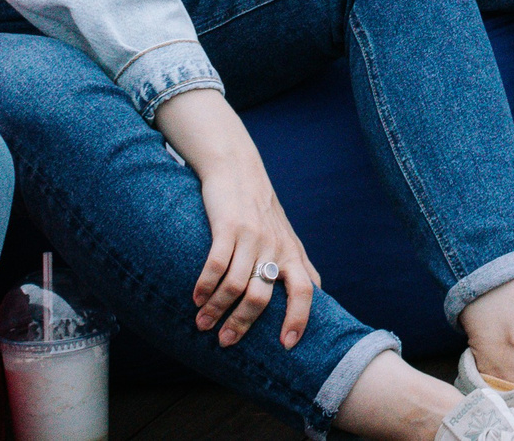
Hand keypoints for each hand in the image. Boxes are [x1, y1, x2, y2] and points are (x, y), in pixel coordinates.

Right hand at [154, 90, 320, 349]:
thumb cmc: (263, 211)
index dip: (299, 319)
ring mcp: (252, 237)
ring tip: (203, 324)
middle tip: (227, 342)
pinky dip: (204, 286)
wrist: (238, 168)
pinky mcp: (228, 227)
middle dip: (243, 324)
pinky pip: (215, 265)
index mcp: (292, 253)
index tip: (286, 345)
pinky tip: (194, 298)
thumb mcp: (289, 237)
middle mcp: (275, 247)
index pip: (305, 291)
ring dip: (216, 310)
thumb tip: (319, 293)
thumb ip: (301, 266)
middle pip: (263, 296)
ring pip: (236, 285)